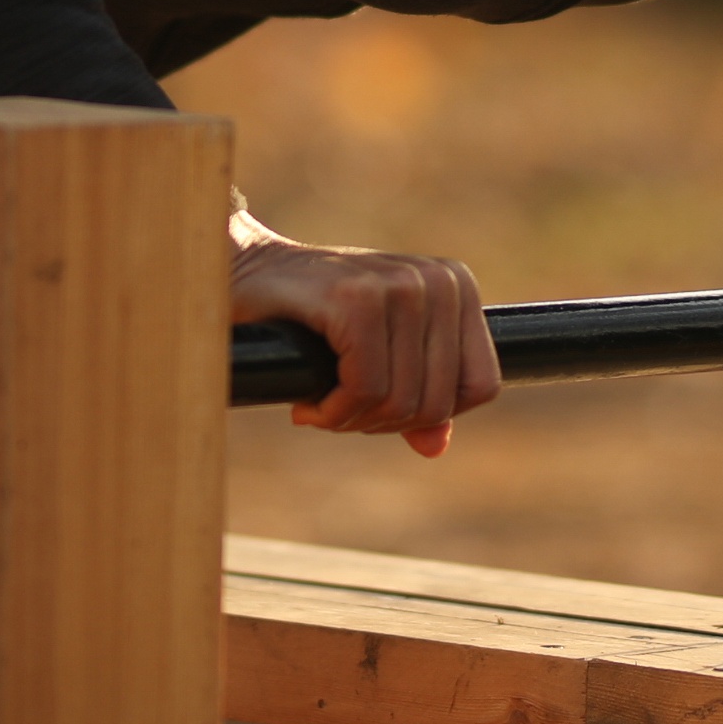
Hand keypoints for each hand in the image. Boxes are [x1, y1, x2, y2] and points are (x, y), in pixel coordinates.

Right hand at [230, 212, 499, 456]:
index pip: (479, 386)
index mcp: (456, 286)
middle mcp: (437, 279)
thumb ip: (413, 396)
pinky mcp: (357, 298)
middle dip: (381, 423)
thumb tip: (436, 447)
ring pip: (401, 402)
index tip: (379, 404)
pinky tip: (307, 404)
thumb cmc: (313, 318)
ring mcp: (400, 284)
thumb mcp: (376, 355)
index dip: (428, 415)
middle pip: (437, 403)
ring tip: (320, 402)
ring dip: (350, 420)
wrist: (243, 276)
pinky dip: (331, 413)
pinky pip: (365, 390)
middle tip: (337, 406)